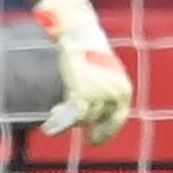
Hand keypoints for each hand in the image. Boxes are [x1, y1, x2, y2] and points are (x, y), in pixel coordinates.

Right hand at [32, 0, 132, 144]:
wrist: (78, 32)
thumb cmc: (89, 51)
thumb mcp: (102, 75)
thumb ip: (101, 95)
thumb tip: (89, 118)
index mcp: (123, 89)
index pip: (118, 119)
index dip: (107, 131)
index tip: (94, 140)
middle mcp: (115, 94)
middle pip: (97, 119)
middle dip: (86, 127)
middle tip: (82, 134)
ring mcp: (100, 95)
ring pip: (82, 119)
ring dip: (67, 120)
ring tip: (55, 113)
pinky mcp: (82, 94)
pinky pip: (71, 117)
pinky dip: (59, 124)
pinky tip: (49, 127)